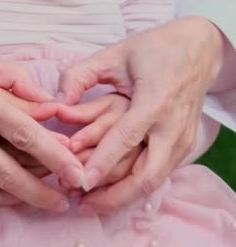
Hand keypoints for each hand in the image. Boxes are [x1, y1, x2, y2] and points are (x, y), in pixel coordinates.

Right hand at [0, 47, 84, 210]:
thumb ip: (15, 80)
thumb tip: (47, 102)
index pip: (25, 135)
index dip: (55, 157)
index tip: (77, 172)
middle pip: (11, 173)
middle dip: (42, 193)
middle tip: (65, 201)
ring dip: (21, 199)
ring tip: (44, 200)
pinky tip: (12, 194)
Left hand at [56, 16, 224, 212]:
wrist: (198, 49)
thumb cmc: (153, 49)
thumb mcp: (113, 54)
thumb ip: (79, 76)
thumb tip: (55, 104)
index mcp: (155, 100)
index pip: (126, 137)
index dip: (103, 161)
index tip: (81, 181)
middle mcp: (171, 125)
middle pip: (146, 174)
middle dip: (114, 195)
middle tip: (81, 202)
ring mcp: (181, 139)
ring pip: (153, 181)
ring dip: (121, 196)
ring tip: (89, 204)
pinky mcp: (183, 146)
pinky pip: (157, 174)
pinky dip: (133, 187)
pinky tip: (109, 193)